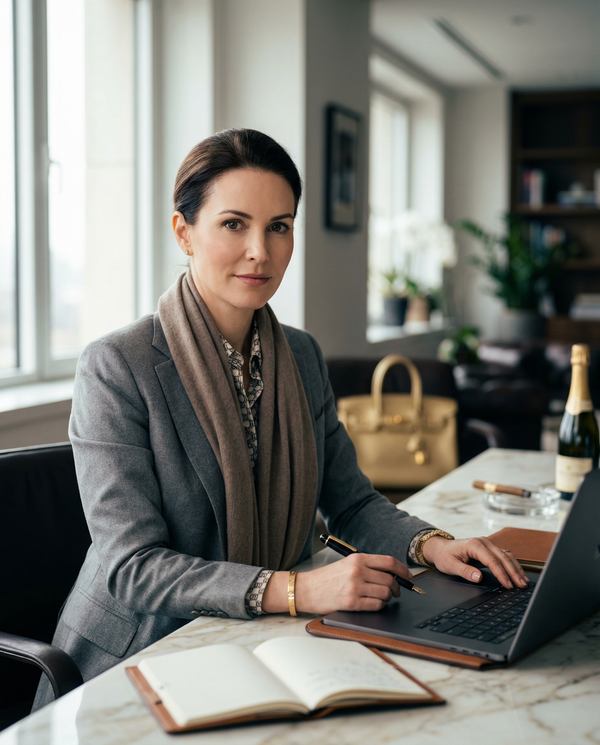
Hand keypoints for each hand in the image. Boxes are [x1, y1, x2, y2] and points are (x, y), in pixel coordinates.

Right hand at [261, 554, 412, 614]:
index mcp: (358, 558)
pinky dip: (379, 606)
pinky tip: (373, 604)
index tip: (408, 576)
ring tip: (381, 598)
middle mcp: (358, 570)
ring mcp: (355, 587)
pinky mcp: (351, 602)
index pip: (389, 562)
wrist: (306, 589)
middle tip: (394, 592)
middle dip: (396, 588)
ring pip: (385, 593)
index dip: (403, 570)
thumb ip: (367, 566)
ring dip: (387, 598)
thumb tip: (391, 574)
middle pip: (390, 579)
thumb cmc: (326, 578)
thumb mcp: (347, 564)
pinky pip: (376, 605)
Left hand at [422, 536, 529, 588]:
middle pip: (503, 557)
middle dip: (514, 572)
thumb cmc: (445, 556)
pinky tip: (518, 574)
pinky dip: (512, 565)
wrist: (441, 548)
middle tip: (522, 585)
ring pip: (506, 555)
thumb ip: (464, 571)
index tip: (508, 585)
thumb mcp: (450, 565)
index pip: (492, 560)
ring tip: (524, 581)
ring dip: (516, 568)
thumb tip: (478, 577)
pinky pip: (504, 556)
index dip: (501, 574)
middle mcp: (483, 542)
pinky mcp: (490, 549)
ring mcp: (487, 544)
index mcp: (474, 545)